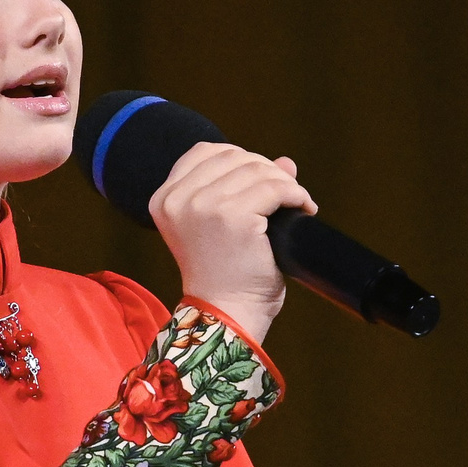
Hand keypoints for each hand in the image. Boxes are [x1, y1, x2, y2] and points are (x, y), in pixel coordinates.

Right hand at [148, 142, 315, 347]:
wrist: (227, 314)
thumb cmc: (225, 276)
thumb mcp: (221, 224)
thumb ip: (243, 187)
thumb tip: (285, 162)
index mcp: (164, 199)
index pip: (204, 152)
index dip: (239, 159)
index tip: (261, 181)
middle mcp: (178, 199)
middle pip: (234, 157)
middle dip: (267, 171)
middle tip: (287, 194)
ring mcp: (204, 206)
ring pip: (258, 170)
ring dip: (286, 184)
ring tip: (297, 203)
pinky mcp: (234, 216)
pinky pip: (275, 188)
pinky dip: (296, 195)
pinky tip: (303, 209)